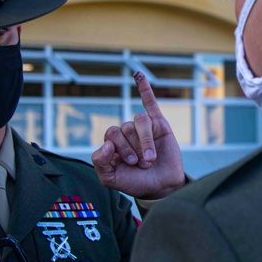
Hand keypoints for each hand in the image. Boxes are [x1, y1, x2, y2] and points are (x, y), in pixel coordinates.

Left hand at [93, 72, 185, 198]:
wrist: (161, 187)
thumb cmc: (136, 183)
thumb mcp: (111, 179)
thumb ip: (100, 163)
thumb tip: (106, 144)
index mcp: (113, 143)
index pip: (111, 134)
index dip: (120, 148)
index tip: (129, 164)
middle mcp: (127, 133)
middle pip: (126, 128)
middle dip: (134, 148)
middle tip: (141, 164)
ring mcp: (143, 128)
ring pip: (140, 121)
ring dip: (145, 142)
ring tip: (151, 158)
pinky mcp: (159, 124)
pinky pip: (150, 103)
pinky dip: (144, 88)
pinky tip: (138, 75)